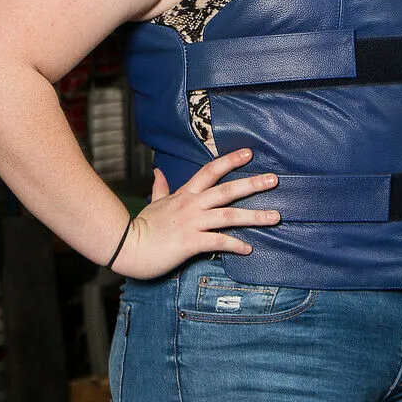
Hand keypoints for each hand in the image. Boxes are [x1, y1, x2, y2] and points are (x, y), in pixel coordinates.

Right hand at [112, 149, 280, 278]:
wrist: (127, 246)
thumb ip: (160, 187)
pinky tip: (249, 248)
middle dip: (252, 184)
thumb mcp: (154, 202)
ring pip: (229, 216)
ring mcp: (192, 223)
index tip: (249, 153)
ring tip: (275, 216)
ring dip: (254, 216)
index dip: (230, 161)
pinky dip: (235, 244)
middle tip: (274, 179)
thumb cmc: (142, 227)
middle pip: (227, 190)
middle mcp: (192, 205)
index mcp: (185, 194)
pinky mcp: (190, 242)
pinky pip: (218, 242)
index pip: (210, 171)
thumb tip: (158, 171)